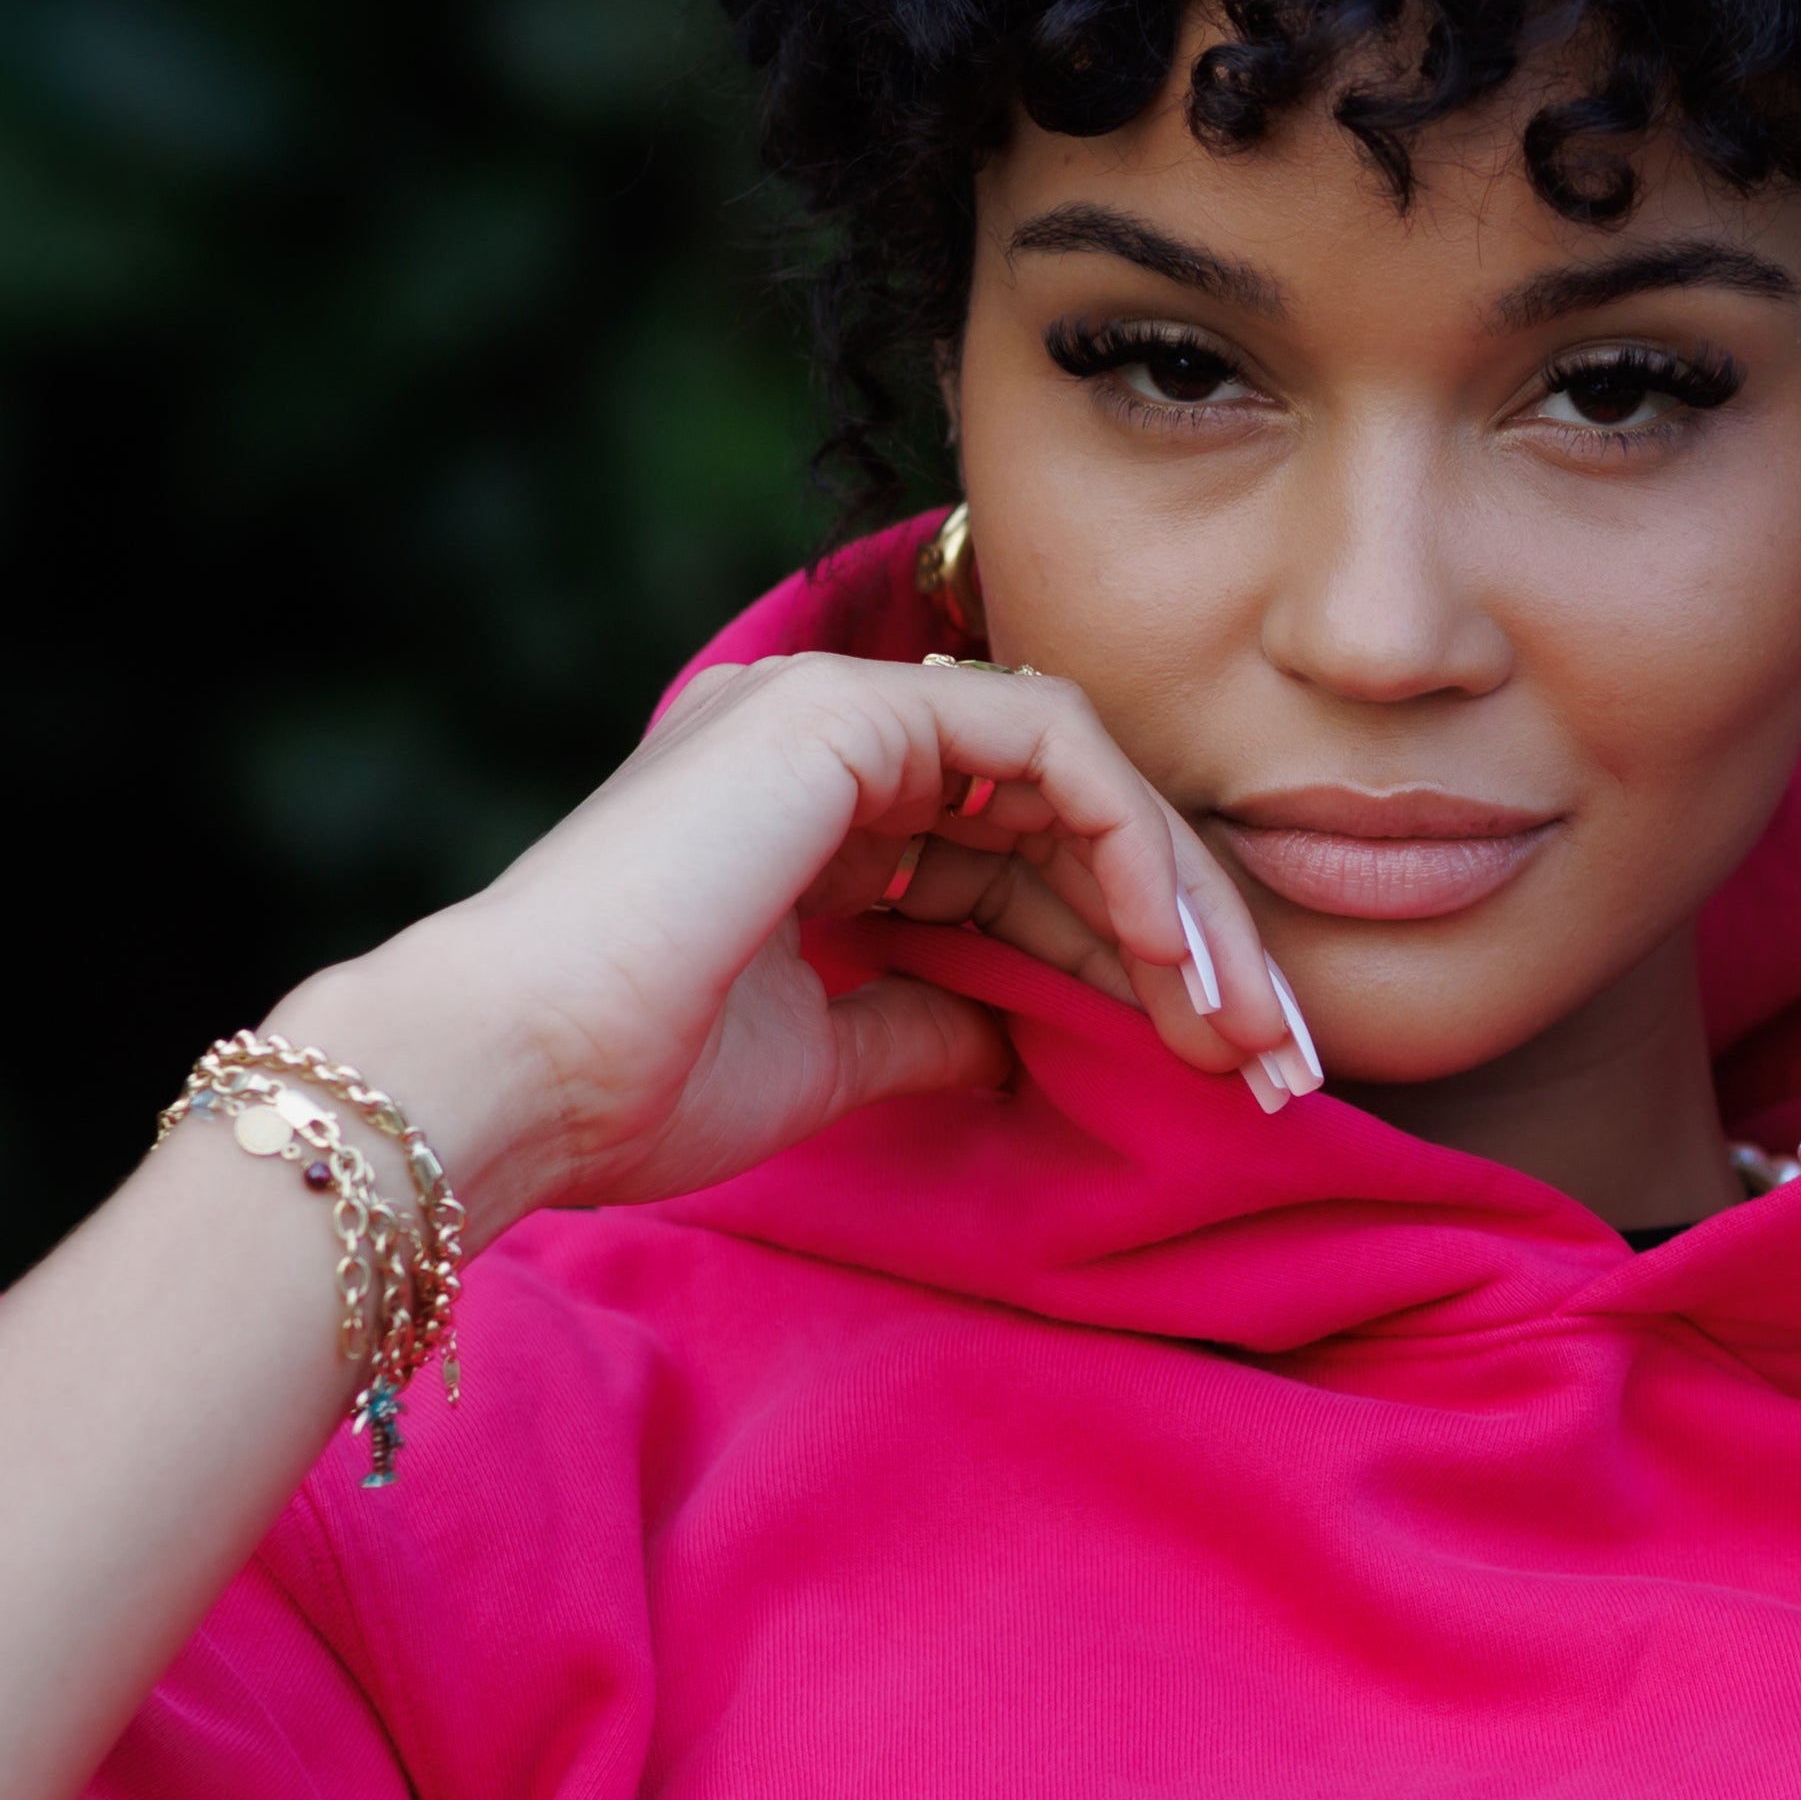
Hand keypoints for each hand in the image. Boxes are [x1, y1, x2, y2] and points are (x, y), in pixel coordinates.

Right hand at [268, 653, 1310, 1227]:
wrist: (512, 1081)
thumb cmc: (630, 1087)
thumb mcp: (825, 1058)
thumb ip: (929, 1023)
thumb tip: (1024, 1037)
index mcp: (816, 814)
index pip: (1028, 864)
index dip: (1142, 963)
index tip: (1235, 1074)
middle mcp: (832, 742)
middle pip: (1076, 819)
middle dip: (1198, 942)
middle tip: (1288, 1063)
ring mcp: (838, 711)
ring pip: (1085, 776)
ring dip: (1189, 907)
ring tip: (1256, 1035)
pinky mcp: (850, 714)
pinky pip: (1054, 748)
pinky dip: (1133, 849)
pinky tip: (1178, 959)